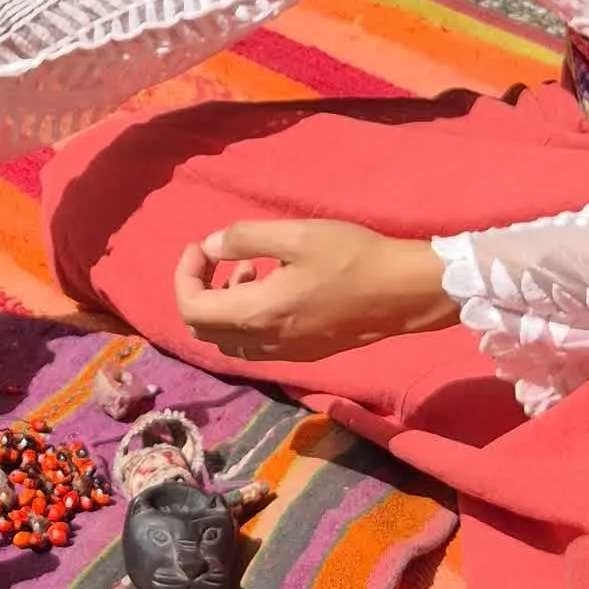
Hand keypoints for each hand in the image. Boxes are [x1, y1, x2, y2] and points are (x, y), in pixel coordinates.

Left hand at [173, 220, 455, 363]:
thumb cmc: (352, 257)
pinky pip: (255, 344)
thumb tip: (209, 246)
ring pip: (229, 341)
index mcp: (258, 314)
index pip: (192, 309)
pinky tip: (274, 286)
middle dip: (199, 290)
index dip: (184, 275)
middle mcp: (266, 342)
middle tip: (219, 255)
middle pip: (204, 330)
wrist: (404, 292)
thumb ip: (245, 239)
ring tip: (248, 268)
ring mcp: (286, 353)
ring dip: (224, 305)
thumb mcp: (297, 235)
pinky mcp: (304, 353)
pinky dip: (247, 317)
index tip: (201, 246)